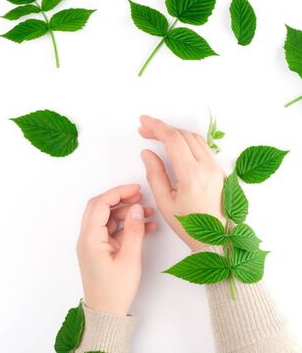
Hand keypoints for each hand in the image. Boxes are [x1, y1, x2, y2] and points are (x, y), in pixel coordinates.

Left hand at [77, 185, 156, 315]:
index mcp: (90, 238)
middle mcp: (87, 238)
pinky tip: (145, 228)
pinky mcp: (100, 250)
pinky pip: (112, 232)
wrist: (106, 313)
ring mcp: (93, 244)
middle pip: (101, 208)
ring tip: (148, 214)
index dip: (117, 192)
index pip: (100, 204)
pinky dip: (126, 227)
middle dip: (120, 200)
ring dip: (126, 214)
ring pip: (108, 219)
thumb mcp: (129, 259)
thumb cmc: (114, 291)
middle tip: (140, 197)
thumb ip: (134, 231)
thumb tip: (137, 208)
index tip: (135, 189)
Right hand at [138, 116, 225, 251]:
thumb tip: (148, 153)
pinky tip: (176, 145)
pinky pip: (203, 147)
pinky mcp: (219, 171)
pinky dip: (187, 140)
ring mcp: (216, 168)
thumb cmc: (191, 226)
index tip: (143, 122)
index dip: (156, 127)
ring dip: (175, 133)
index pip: (173, 140)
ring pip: (195, 138)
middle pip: (184, 135)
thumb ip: (155, 174)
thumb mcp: (165, 203)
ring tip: (158, 135)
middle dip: (163, 128)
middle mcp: (207, 167)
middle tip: (145, 129)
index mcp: (192, 175)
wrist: (218, 240)